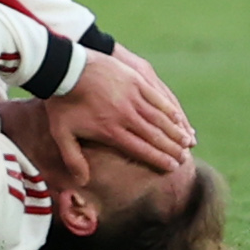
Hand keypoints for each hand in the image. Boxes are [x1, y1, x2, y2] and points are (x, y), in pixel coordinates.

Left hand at [40, 48, 189, 184]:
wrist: (65, 67)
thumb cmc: (62, 102)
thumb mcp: (62, 133)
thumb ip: (73, 159)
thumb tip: (83, 181)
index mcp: (112, 130)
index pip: (142, 149)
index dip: (159, 159)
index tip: (172, 167)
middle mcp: (127, 116)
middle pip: (155, 136)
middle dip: (172, 149)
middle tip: (184, 159)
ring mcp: (133, 96)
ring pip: (160, 118)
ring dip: (175, 131)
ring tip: (186, 143)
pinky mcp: (135, 80)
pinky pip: (158, 98)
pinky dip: (170, 110)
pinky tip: (178, 118)